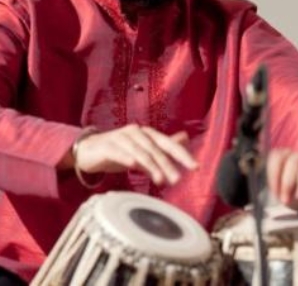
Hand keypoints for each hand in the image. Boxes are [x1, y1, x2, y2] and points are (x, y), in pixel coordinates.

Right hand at [68, 124, 196, 184]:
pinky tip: (133, 165)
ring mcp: (121, 138)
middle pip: (156, 150)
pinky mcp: (107, 146)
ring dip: (151, 166)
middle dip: (168, 165)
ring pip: (140, 152)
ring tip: (160, 180)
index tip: (195, 167)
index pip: (169, 144)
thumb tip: (184, 139)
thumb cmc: (119, 151)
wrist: (88, 150)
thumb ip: (162, 148)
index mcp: (148, 134)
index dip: (183, 155)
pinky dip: (127, 157)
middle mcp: (136, 133)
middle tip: (177, 180)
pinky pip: (118, 152)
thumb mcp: (142, 151)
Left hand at [266, 148, 297, 212]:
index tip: (273, 191)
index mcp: (288, 159)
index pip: (277, 156)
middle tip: (285, 200)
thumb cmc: (296, 195)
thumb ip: (271, 185)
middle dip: (287, 182)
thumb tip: (262, 182)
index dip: (274, 173)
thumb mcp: (280, 192)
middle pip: (293, 160)